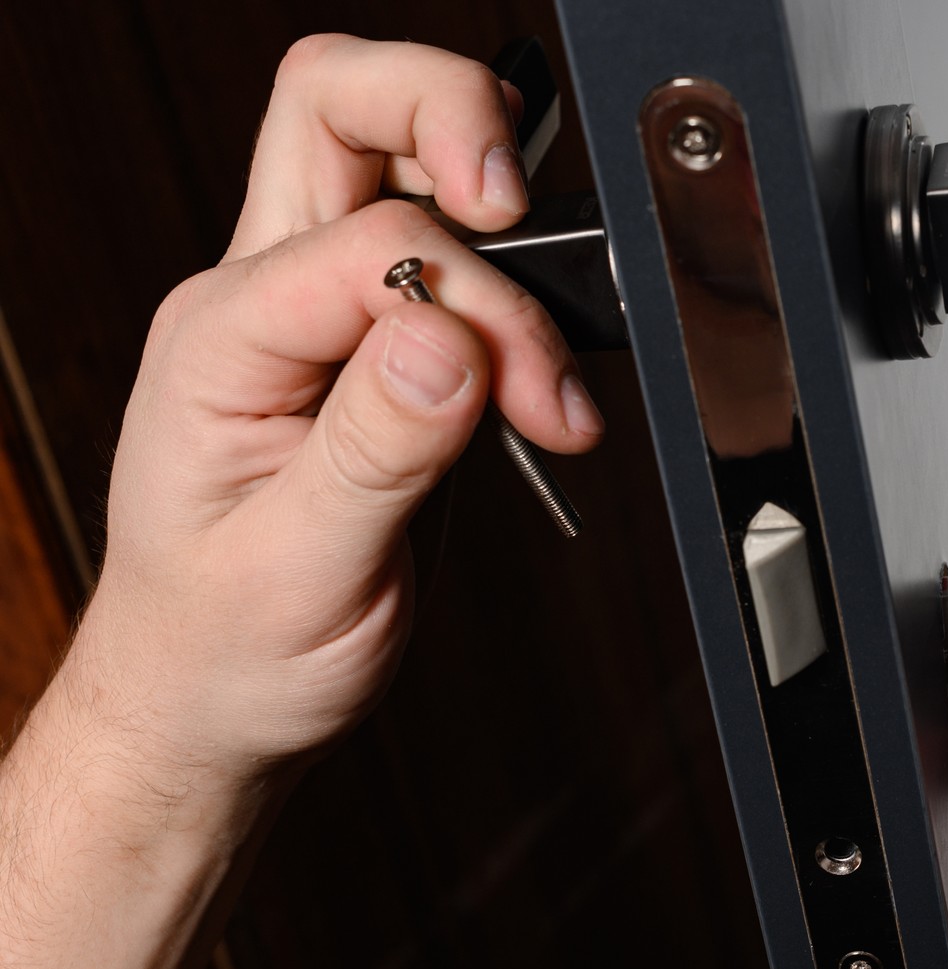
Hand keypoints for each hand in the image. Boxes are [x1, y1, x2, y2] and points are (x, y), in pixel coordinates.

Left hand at [70, 34, 603, 794]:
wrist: (211, 701)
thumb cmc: (228, 649)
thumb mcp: (299, 571)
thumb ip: (374, 448)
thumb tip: (447, 336)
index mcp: (222, 339)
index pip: (372, 241)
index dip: (477, 301)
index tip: (532, 398)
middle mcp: (262, 302)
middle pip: (341, 104)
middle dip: (452, 119)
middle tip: (524, 206)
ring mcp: (317, 317)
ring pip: (399, 162)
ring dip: (504, 230)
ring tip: (553, 375)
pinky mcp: (374, 352)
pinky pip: (454, 266)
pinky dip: (521, 306)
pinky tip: (542, 393)